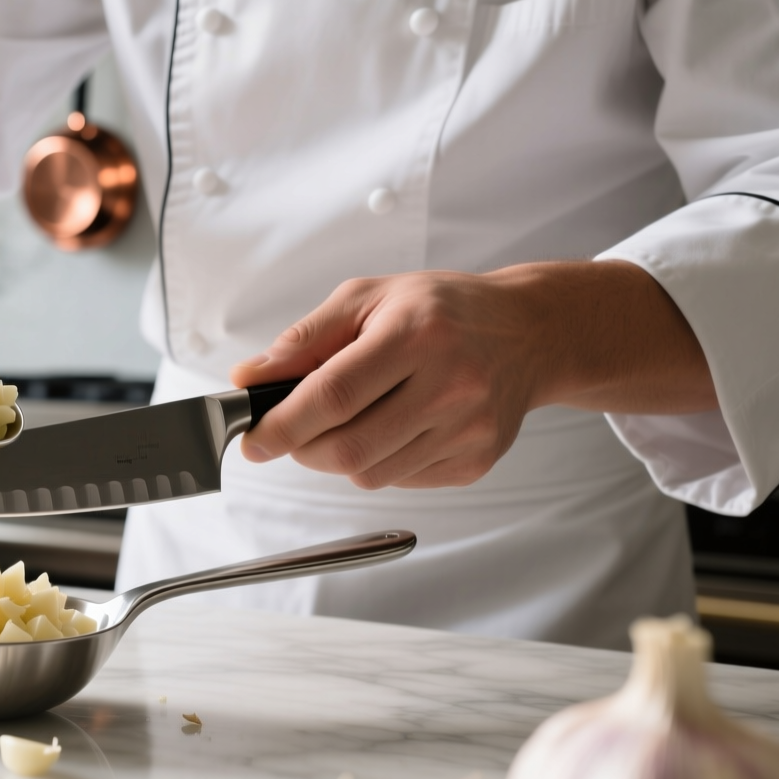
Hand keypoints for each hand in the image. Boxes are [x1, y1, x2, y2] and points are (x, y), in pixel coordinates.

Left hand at [229, 262, 716, 489]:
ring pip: (370, 472)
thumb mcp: (367, 298)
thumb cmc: (442, 310)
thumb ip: (305, 339)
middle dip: (302, 448)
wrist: (528, 332)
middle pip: (349, 446)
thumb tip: (250, 377)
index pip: (333, 394)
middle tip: (290, 432)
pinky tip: (391, 426)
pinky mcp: (477, 459)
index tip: (252, 439)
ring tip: (350, 418)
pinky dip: (377, 462)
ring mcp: (468, 429)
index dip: (282, 424)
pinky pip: (401, 480)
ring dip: (338, 456)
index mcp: (417, 334)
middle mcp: (450, 384)